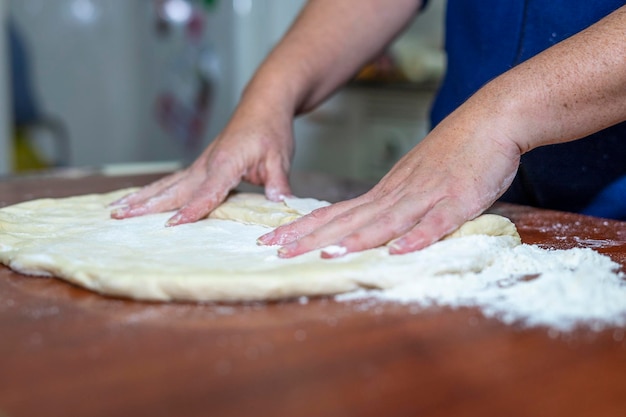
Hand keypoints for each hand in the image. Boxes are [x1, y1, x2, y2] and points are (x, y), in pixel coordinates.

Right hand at [111, 105, 293, 224]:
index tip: (174, 224)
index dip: (193, 209)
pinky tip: (138, 200)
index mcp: (226, 161)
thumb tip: (280, 203)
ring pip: (167, 184)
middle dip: (147, 204)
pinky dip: (154, 191)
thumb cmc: (271, 129)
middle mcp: (207, 163)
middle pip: (174, 188)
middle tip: (119, 217)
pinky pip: (173, 180)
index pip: (209, 191)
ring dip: (141, 197)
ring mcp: (201, 164)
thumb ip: (278, 182)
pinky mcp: (201, 165)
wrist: (263, 104)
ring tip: (115, 210)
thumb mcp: (280, 157)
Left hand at [258, 114, 520, 257]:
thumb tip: (374, 228)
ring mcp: (427, 195)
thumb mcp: (415, 178)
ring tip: (327, 255)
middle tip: (277, 251)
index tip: (274, 240)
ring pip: (385, 221)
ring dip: (356, 239)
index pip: (336, 212)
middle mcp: (398, 193)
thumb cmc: (455, 151)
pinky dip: (418, 237)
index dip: (304, 228)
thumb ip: (395, 204)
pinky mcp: (458, 199)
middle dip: (312, 237)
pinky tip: (400, 251)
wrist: (493, 119)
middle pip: (349, 219)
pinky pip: (437, 222)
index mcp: (386, 191)